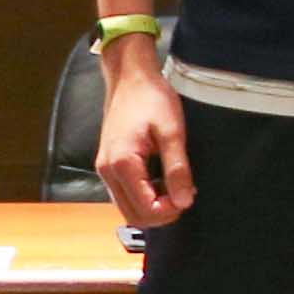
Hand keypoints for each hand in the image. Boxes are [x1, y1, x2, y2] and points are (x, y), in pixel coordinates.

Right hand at [94, 45, 196, 228]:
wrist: (130, 77)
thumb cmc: (151, 98)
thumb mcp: (172, 132)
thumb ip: (178, 169)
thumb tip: (185, 201)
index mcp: (122, 164)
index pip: (145, 210)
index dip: (170, 210)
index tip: (188, 193)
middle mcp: (107, 171)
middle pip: (133, 216)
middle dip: (161, 214)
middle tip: (184, 194)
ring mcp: (105, 169)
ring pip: (127, 207)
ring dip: (152, 206)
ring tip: (174, 185)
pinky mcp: (108, 165)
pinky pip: (124, 193)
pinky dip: (143, 196)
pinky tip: (161, 179)